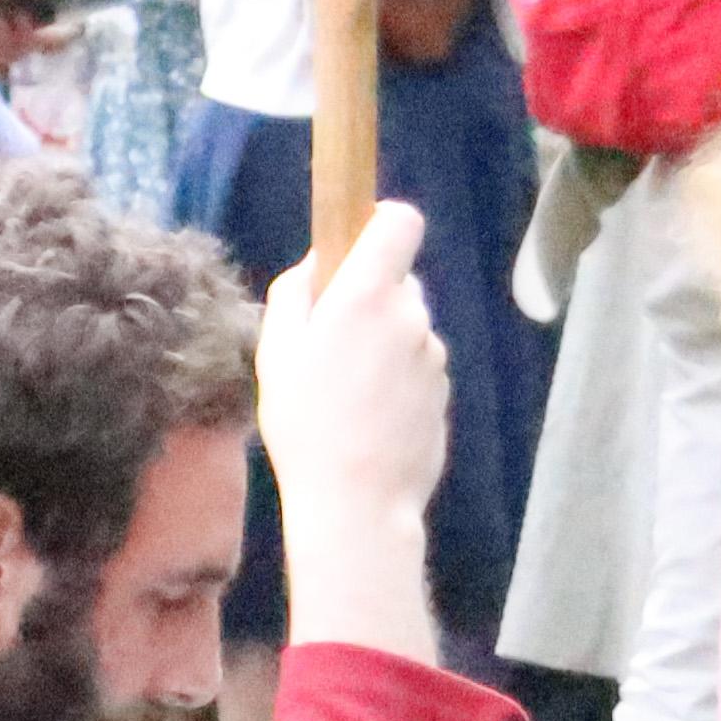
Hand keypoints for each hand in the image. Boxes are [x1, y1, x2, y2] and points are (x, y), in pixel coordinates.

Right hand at [255, 200, 451, 650]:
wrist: (359, 499)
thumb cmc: (305, 423)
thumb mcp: (276, 352)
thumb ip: (296, 295)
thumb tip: (318, 264)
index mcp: (368, 295)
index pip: (401, 222)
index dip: (381, 221)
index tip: (356, 242)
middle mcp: (412, 316)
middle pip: (399, 280)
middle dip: (368, 297)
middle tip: (329, 341)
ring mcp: (434, 354)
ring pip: (408, 325)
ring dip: (383, 340)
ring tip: (346, 388)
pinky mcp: (445, 389)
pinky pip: (418, 363)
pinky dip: (398, 375)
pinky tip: (370, 413)